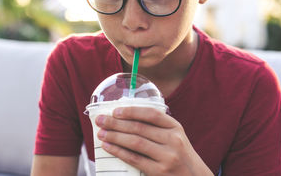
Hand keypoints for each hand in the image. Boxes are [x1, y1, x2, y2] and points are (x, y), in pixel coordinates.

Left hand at [95, 107, 213, 175]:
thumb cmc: (179, 155)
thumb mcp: (175, 137)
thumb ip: (158, 127)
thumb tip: (126, 118)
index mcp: (175, 127)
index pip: (151, 114)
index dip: (132, 111)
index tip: (115, 111)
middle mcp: (173, 140)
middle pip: (139, 128)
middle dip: (116, 123)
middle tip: (101, 120)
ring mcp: (167, 156)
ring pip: (135, 142)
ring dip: (115, 136)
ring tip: (101, 133)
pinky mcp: (159, 171)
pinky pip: (134, 159)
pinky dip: (119, 152)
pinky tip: (109, 147)